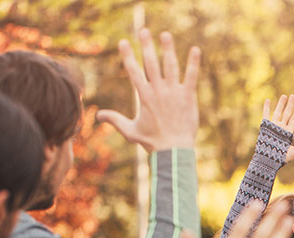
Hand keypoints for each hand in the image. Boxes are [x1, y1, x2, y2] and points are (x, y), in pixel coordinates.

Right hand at [97, 29, 199, 150]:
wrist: (173, 151)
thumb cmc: (151, 142)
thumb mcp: (130, 131)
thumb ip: (115, 120)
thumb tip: (98, 116)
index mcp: (144, 97)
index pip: (134, 71)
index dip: (128, 55)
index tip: (123, 41)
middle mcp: (158, 91)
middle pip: (151, 63)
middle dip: (147, 46)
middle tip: (143, 30)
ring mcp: (174, 93)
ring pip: (171, 66)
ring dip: (168, 49)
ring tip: (165, 34)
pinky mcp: (188, 97)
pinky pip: (191, 77)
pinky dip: (193, 63)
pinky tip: (195, 50)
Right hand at [263, 94, 293, 163]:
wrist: (269, 161)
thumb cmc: (282, 159)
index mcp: (288, 134)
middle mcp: (281, 129)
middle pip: (287, 114)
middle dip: (290, 105)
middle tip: (293, 96)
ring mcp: (273, 127)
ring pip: (278, 112)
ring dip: (281, 104)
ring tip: (284, 96)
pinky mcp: (266, 127)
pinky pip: (266, 115)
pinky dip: (267, 108)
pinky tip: (268, 100)